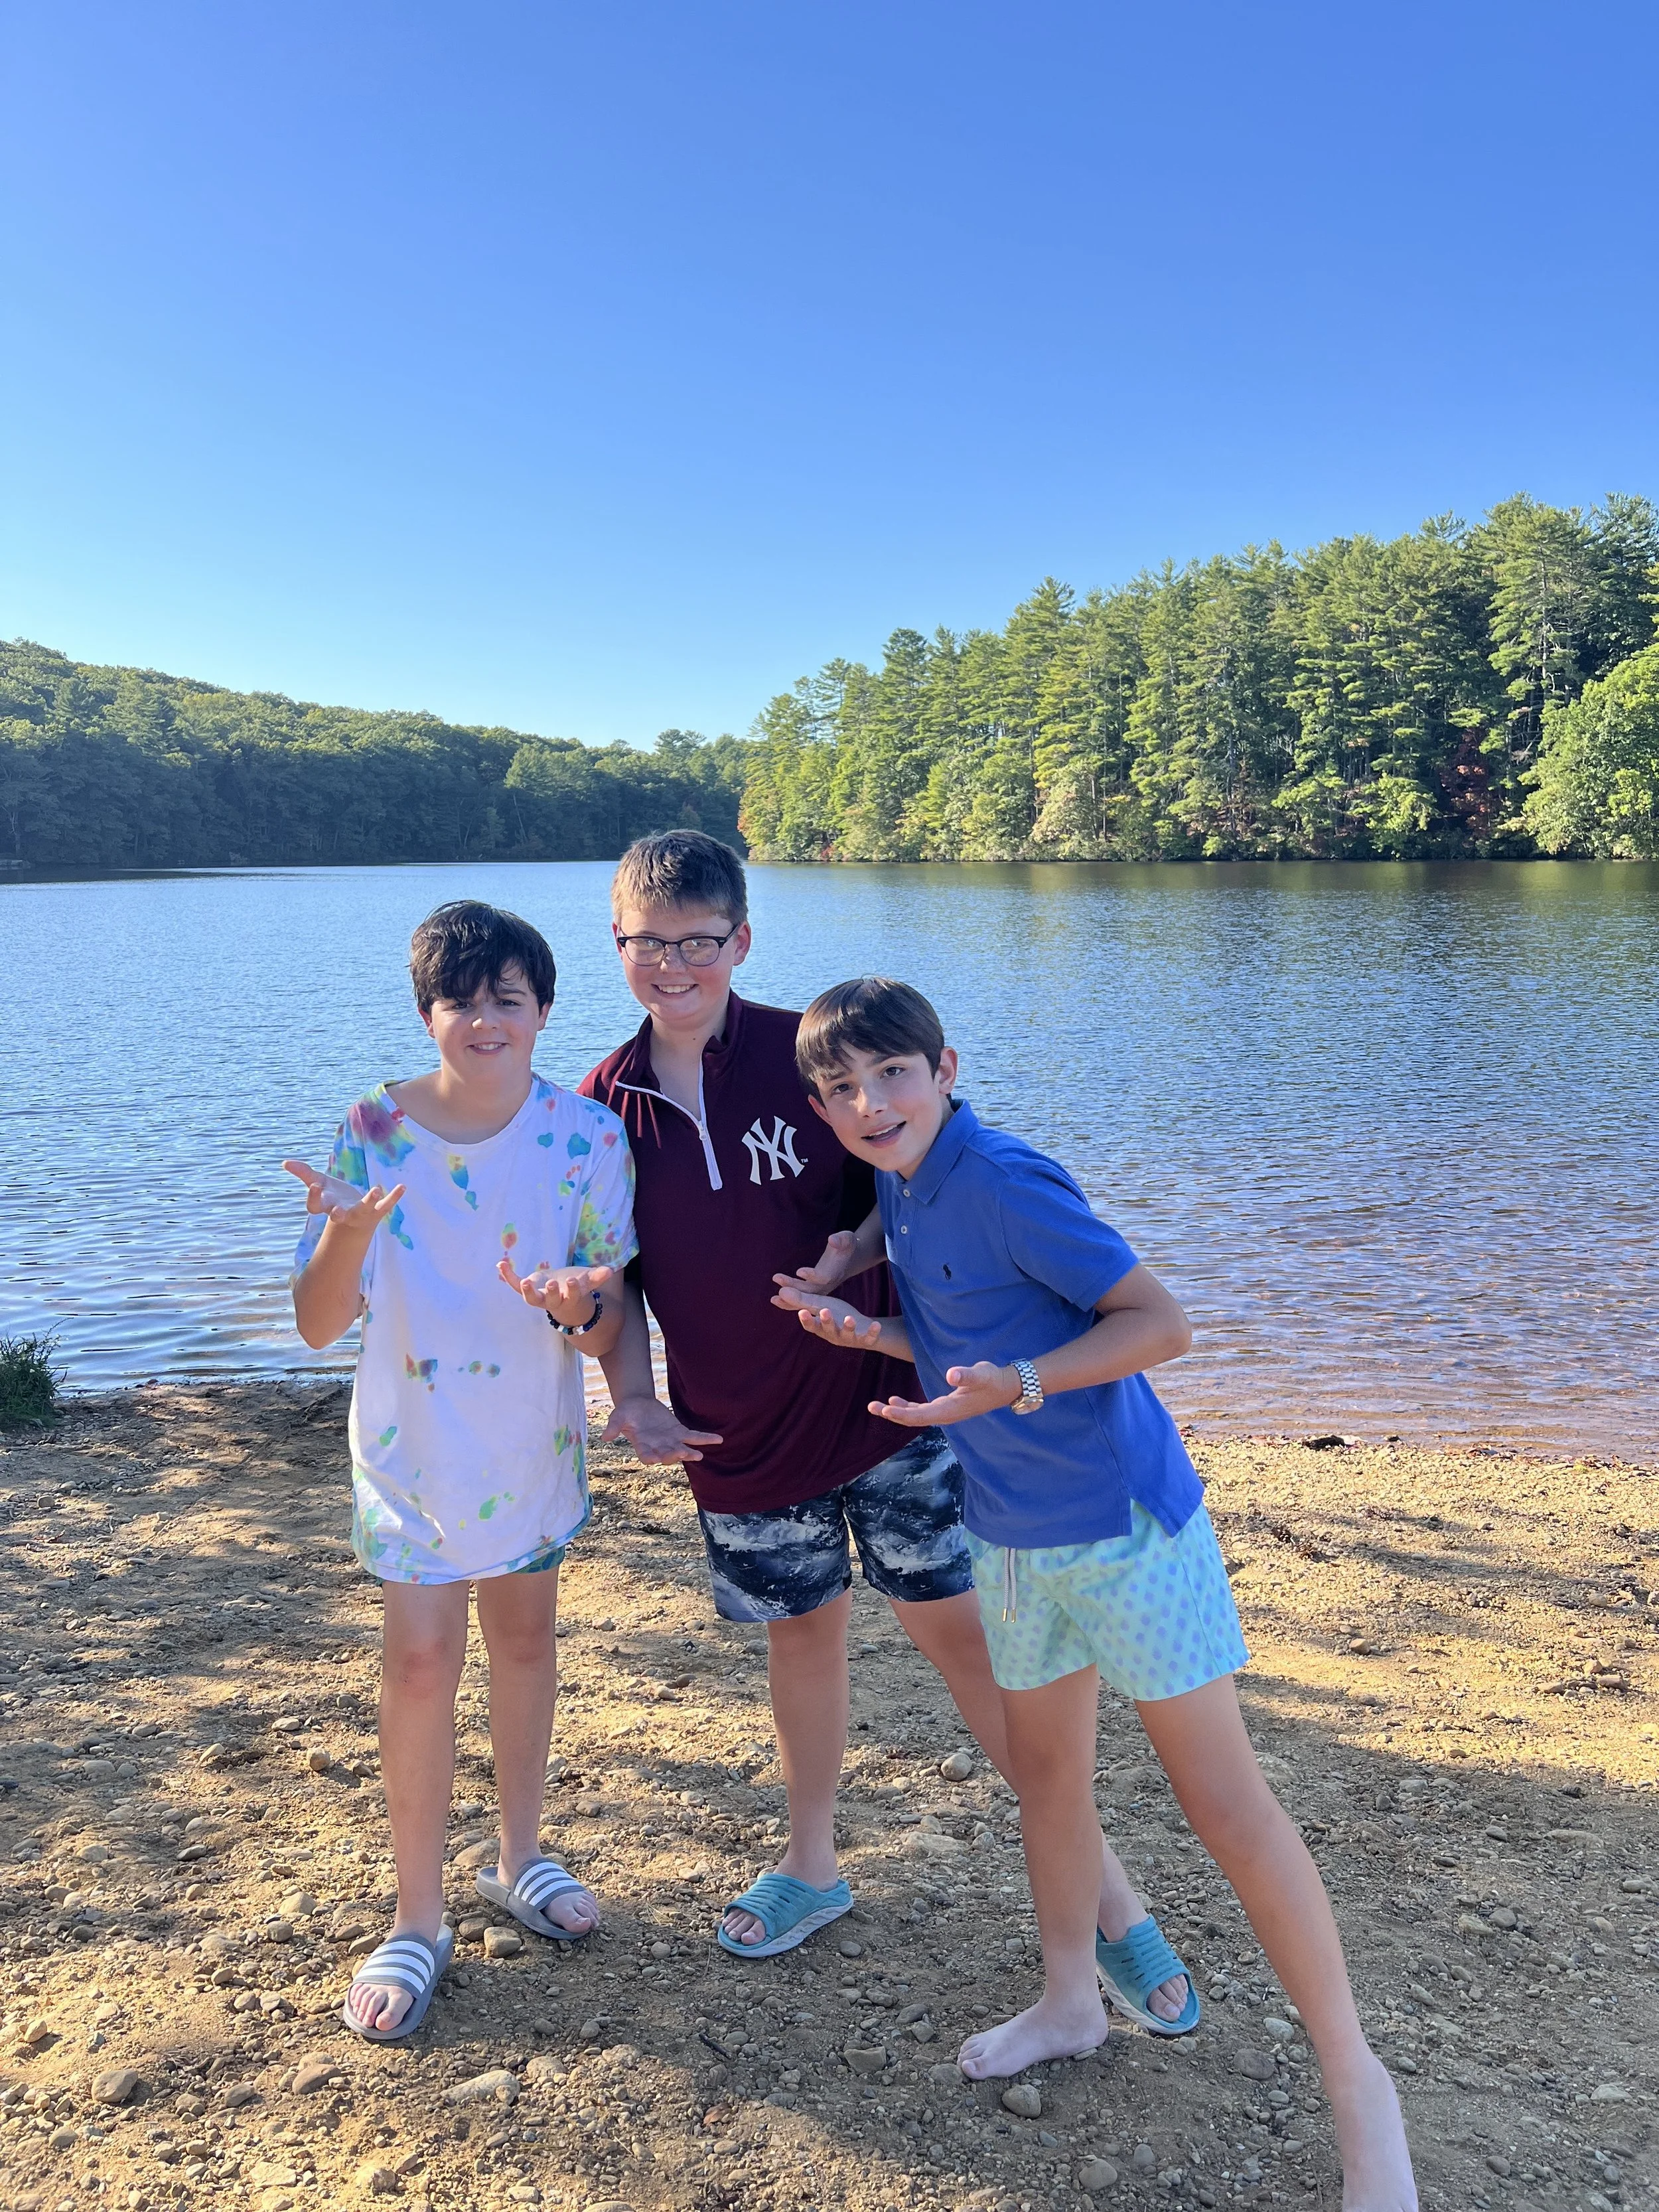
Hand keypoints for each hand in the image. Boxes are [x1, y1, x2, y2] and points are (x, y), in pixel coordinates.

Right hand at [283, 1158, 404, 1238]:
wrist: (355, 1221)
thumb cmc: (334, 1198)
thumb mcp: (320, 1184)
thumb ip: (304, 1174)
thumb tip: (285, 1163)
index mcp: (326, 1207)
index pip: (315, 1206)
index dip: (314, 1197)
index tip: (314, 1185)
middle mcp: (342, 1213)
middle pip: (337, 1215)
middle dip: (337, 1213)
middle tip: (337, 1212)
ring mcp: (360, 1213)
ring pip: (364, 1209)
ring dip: (369, 1200)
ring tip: (375, 1189)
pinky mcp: (377, 1212)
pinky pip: (386, 1206)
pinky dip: (394, 1197)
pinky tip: (402, 1187)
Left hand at [497, 1261, 615, 1326]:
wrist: (562, 1299)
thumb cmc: (576, 1287)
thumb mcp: (588, 1281)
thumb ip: (597, 1277)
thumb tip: (610, 1271)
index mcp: (569, 1298)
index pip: (571, 1296)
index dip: (572, 1290)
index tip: (573, 1281)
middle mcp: (553, 1301)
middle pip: (550, 1301)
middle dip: (551, 1293)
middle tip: (552, 1284)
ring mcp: (539, 1297)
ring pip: (531, 1299)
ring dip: (527, 1291)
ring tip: (524, 1282)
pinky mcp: (529, 1289)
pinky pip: (515, 1285)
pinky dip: (508, 1276)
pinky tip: (501, 1264)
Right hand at [602, 1395, 723, 1464]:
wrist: (638, 1404)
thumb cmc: (626, 1412)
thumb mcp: (617, 1416)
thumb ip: (613, 1426)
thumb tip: (604, 1437)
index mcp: (642, 1446)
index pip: (646, 1456)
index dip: (650, 1458)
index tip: (653, 1459)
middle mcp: (657, 1447)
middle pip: (666, 1455)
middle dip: (673, 1456)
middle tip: (680, 1454)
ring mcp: (670, 1441)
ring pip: (681, 1449)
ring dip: (689, 1453)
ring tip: (698, 1455)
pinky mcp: (679, 1432)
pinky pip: (694, 1437)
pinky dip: (705, 1439)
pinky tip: (718, 1440)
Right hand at [771, 1279, 884, 1349]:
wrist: (860, 1330)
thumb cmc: (836, 1317)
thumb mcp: (819, 1306)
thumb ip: (801, 1301)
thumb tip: (778, 1294)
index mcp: (821, 1328)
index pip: (811, 1326)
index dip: (806, 1320)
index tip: (801, 1312)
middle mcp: (833, 1335)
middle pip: (828, 1329)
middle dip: (826, 1321)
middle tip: (825, 1311)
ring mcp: (849, 1338)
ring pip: (847, 1334)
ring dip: (848, 1327)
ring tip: (848, 1318)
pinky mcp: (865, 1340)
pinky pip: (868, 1338)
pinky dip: (872, 1332)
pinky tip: (876, 1324)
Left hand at [777, 1229, 859, 1295]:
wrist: (850, 1258)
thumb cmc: (846, 1245)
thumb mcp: (847, 1239)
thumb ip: (840, 1239)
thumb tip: (832, 1239)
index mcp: (836, 1272)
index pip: (824, 1277)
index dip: (812, 1275)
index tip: (799, 1271)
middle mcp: (829, 1284)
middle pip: (811, 1290)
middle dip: (794, 1286)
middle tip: (778, 1280)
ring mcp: (822, 1290)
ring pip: (805, 1297)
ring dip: (789, 1298)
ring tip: (773, 1298)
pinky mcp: (816, 1291)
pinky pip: (802, 1299)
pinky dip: (789, 1301)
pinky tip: (775, 1300)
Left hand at [870, 1361, 1020, 1427]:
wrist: (1006, 1387)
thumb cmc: (993, 1379)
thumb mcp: (981, 1374)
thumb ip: (967, 1375)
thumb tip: (951, 1374)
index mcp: (950, 1410)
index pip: (920, 1416)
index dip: (901, 1414)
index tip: (883, 1409)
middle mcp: (945, 1415)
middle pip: (913, 1419)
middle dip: (892, 1414)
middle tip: (871, 1406)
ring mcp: (945, 1412)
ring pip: (915, 1416)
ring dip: (896, 1412)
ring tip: (877, 1406)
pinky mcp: (946, 1407)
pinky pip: (922, 1411)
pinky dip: (907, 1408)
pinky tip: (895, 1402)